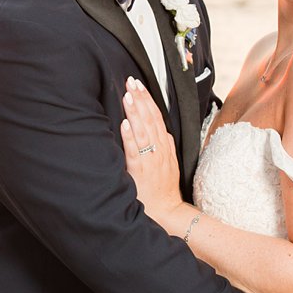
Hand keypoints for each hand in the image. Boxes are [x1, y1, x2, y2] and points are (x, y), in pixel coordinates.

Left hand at [120, 79, 186, 230]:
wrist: (166, 211)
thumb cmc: (162, 187)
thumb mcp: (168, 162)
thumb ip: (163, 144)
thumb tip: (159, 128)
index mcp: (164, 146)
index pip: (156, 116)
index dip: (148, 99)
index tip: (139, 85)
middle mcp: (158, 149)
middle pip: (150, 119)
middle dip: (140, 98)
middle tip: (131, 81)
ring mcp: (150, 159)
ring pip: (143, 131)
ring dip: (135, 112)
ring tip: (128, 95)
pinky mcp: (140, 171)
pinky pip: (135, 151)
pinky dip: (130, 137)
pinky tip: (125, 124)